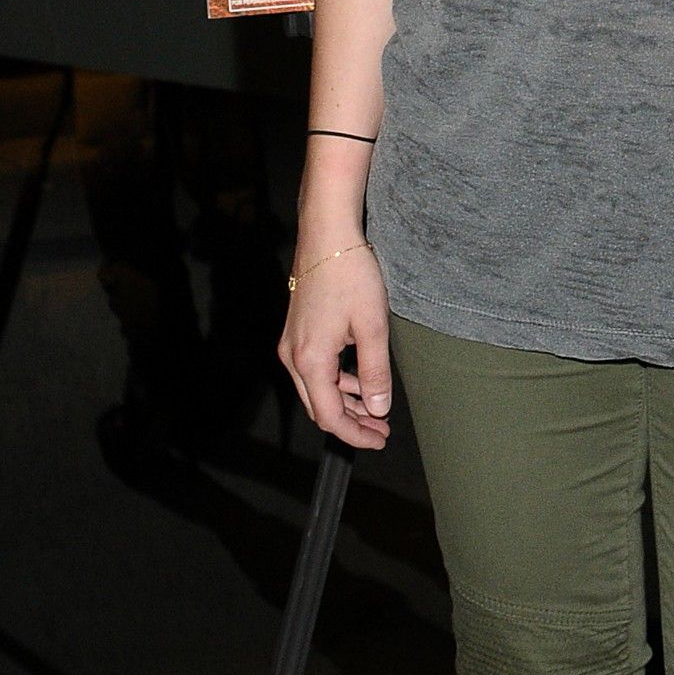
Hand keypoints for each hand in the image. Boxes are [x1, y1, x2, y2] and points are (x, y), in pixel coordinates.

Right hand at [278, 241, 392, 450]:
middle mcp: (293, 357)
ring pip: (316, 391)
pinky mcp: (296, 334)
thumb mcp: (372, 327)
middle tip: (382, 430)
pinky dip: (336, 383)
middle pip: (319, 408)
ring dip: (345, 404)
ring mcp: (291, 345)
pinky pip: (313, 371)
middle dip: (351, 423)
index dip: (355, 434)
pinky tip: (359, 383)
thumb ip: (375, 373)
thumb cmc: (350, 274)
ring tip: (375, 410)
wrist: (327, 235)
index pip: (330, 416)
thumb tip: (377, 408)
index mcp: (310, 360)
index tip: (380, 439)